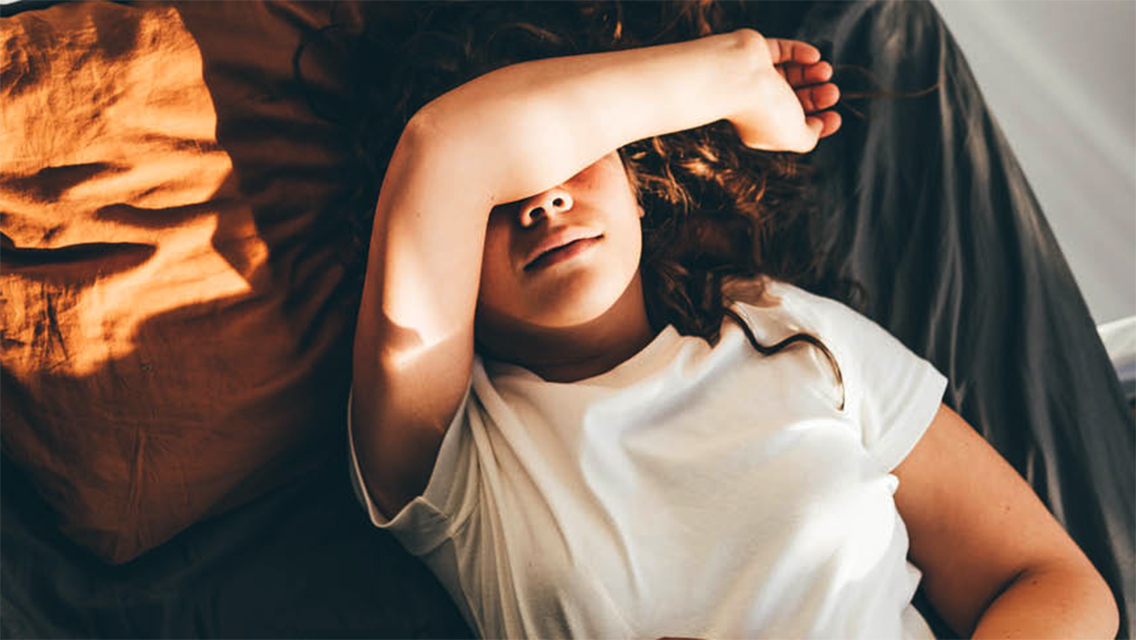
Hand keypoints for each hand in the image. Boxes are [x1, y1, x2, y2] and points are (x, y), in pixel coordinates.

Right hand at [727, 33, 840, 152]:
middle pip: (796, 100)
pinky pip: (784, 52)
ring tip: (825, 71)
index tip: (834, 117)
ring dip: (813, 73)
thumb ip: (809, 138)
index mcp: (762, 128)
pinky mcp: (757, 53)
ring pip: (791, 74)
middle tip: (833, 92)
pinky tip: (814, 57)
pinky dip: (801, 53)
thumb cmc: (761, 110)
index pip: (794, 127)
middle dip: (818, 97)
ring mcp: (756, 78)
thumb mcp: (793, 136)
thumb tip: (817, 126)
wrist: (736, 76)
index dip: (818, 123)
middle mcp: (758, 104)